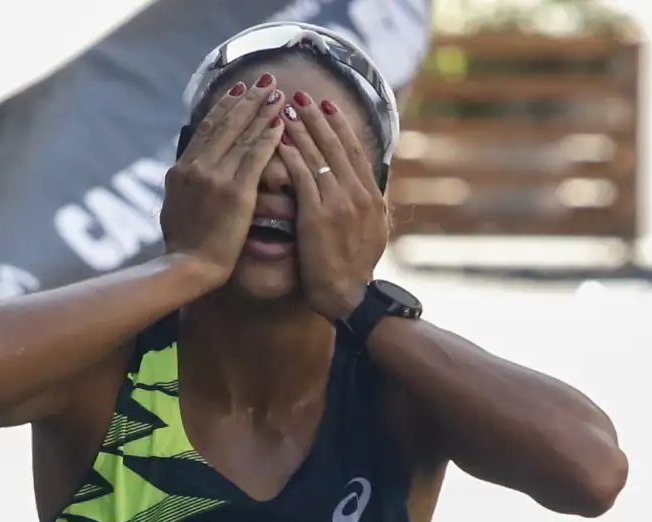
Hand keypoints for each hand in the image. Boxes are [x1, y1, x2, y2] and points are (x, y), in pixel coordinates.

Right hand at [161, 75, 286, 286]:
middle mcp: (197, 167)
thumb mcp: (174, 209)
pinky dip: (268, 136)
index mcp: (181, 170)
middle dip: (247, 99)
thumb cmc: (182, 247)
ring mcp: (215, 177)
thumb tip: (183, 177)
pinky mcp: (236, 192)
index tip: (238, 91)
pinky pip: (255, 156)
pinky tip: (281, 122)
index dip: (224, 107)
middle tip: (265, 80)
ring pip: (241, 135)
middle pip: (225, 124)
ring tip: (278, 93)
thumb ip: (183, 188)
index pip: (206, 129)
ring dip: (261, 111)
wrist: (186, 267)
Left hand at [276, 94, 388, 321]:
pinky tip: (278, 141)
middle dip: (317, 119)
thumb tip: (371, 189)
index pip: (355, 152)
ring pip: (318, 156)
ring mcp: (339, 203)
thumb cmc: (354, 270)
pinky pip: (302, 177)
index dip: (339, 126)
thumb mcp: (372, 233)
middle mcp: (358, 194)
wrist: (349, 296)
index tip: (326, 107)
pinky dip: (291, 156)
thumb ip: (369, 207)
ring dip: (300, 130)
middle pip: (336, 146)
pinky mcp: (318, 215)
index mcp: (372, 197)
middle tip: (300, 96)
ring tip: (284, 110)